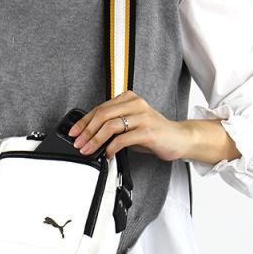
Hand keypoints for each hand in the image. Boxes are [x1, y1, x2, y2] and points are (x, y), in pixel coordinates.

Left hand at [67, 90, 191, 160]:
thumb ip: (113, 126)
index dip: (84, 122)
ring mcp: (143, 116)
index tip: (74, 133)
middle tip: (79, 143)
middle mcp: (135, 104)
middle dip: (87, 131)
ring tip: (89, 150)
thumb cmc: (153, 133)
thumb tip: (90, 136)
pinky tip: (108, 154)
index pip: (100, 108)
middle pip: (102, 115)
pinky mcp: (148, 131)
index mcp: (129, 99)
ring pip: (111, 125)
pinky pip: (123, 139)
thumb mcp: (130, 125)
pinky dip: (111, 148)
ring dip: (96, 140)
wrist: (178, 139)